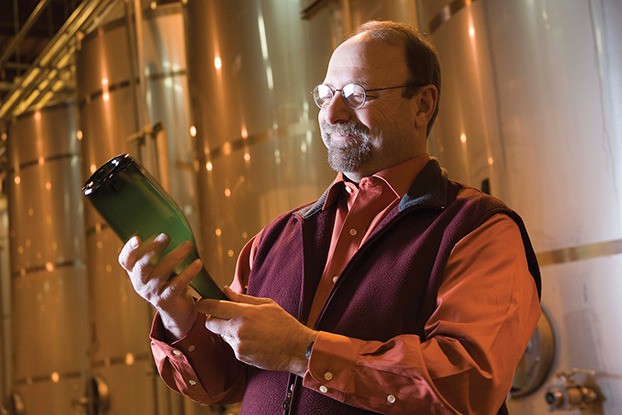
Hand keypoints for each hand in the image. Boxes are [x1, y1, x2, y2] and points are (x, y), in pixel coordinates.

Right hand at [118, 233, 200, 337]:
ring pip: (161, 273)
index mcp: (135, 272)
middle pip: (143, 265)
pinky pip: (177, 285)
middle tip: (166, 236)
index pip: (125, 260)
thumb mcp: (160, 267)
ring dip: (175, 257)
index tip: (136, 238)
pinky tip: (198, 263)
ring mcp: (152, 293)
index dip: (129, 250)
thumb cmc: (168, 281)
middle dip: (153, 249)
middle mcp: (140, 283)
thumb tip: (173, 224)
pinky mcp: (166, 300)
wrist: (176, 310)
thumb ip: (160, 252)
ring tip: (188, 245)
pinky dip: (188, 273)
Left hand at [198, 287, 316, 376]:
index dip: (203, 304)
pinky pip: (232, 345)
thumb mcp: (266, 304)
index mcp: (244, 314)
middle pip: (210, 324)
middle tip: (225, 314)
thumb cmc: (284, 324)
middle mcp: (237, 330)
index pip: (213, 307)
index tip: (201, 302)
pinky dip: (238, 341)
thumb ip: (242, 298)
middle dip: (213, 318)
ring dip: (228, 330)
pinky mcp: (241, 356)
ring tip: (249, 328)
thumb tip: (225, 290)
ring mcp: (238, 345)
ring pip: (222, 335)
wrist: (296, 349)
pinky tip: (254, 339)